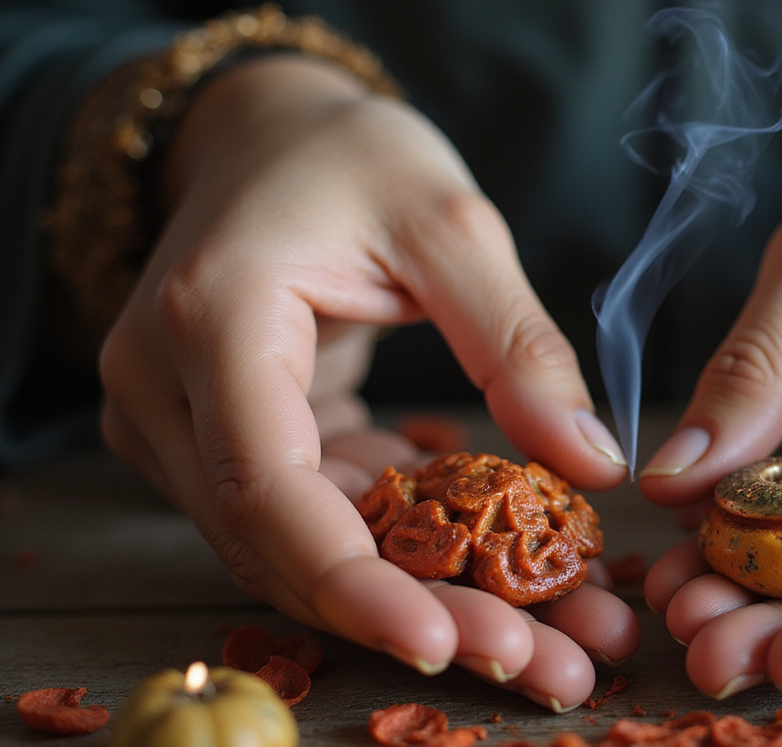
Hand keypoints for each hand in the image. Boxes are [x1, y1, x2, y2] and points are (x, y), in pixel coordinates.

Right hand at [98, 55, 632, 708]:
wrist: (266, 134)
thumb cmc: (348, 154)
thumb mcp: (449, 223)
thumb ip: (517, 342)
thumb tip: (594, 462)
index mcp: (211, 318)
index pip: (265, 485)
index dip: (353, 581)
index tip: (448, 642)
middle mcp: (168, 388)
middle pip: (287, 544)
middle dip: (417, 614)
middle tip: (547, 665)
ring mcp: (186, 423)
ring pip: (302, 551)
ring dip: (423, 599)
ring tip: (552, 639)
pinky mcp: (226, 442)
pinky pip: (316, 518)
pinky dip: (404, 553)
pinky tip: (499, 577)